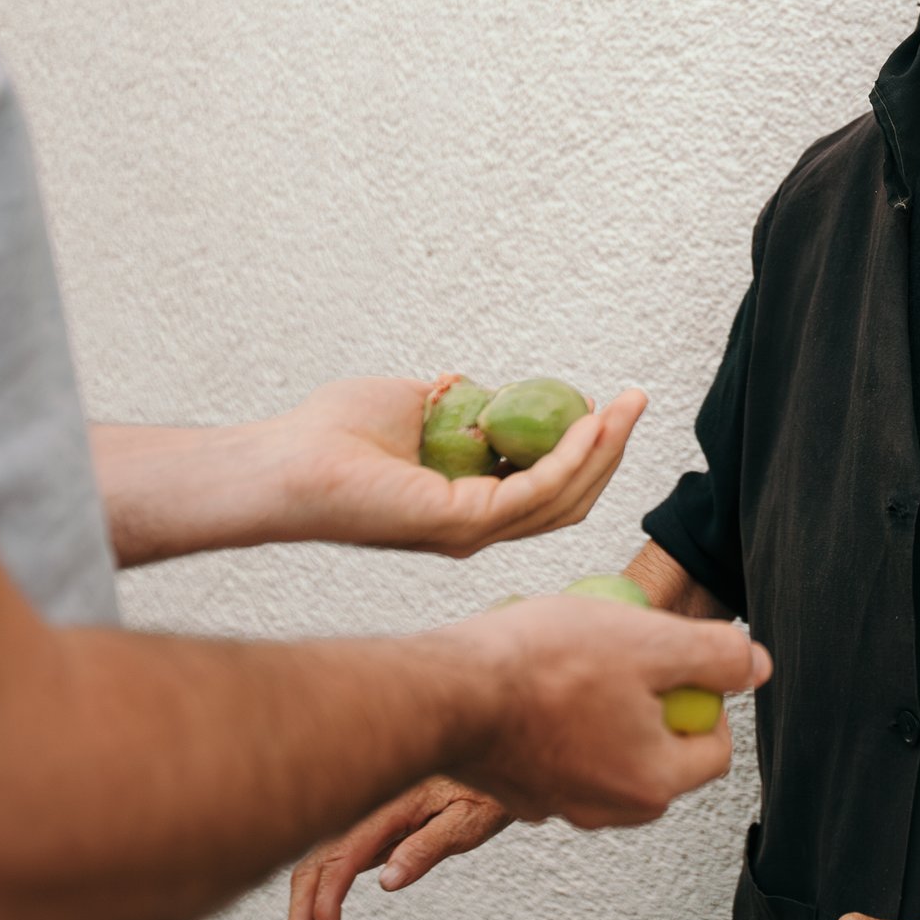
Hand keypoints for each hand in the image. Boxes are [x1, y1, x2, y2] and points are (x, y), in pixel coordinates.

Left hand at [261, 376, 643, 557]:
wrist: (284, 461)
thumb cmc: (330, 437)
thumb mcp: (414, 404)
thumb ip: (458, 401)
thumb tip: (488, 388)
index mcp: (465, 505)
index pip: (545, 486)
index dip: (585, 449)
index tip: (606, 404)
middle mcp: (475, 527)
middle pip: (568, 496)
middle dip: (610, 448)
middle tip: (635, 400)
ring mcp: (472, 531)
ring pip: (563, 497)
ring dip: (604, 449)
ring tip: (627, 405)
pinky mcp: (463, 523)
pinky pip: (536, 490)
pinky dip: (572, 456)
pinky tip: (589, 421)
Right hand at [285, 776, 509, 919]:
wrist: (494, 751)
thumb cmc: (487, 788)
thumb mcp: (470, 818)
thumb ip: (428, 846)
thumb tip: (389, 881)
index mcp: (392, 804)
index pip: (345, 855)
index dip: (327, 897)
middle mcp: (372, 806)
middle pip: (319, 854)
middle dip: (303, 901)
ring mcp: (369, 813)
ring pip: (322, 853)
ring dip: (308, 894)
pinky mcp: (374, 822)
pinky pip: (338, 850)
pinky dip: (323, 881)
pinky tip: (321, 907)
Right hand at [442, 593, 770, 827]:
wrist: (446, 692)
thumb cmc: (543, 666)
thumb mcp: (650, 641)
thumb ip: (715, 656)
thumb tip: (755, 665)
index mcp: (653, 785)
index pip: (714, 744)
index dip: (703, 692)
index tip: (670, 659)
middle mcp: (608, 809)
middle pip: (660, 747)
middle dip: (651, 698)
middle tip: (622, 654)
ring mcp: (558, 803)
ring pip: (610, 745)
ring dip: (603, 703)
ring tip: (573, 662)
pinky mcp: (520, 788)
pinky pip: (562, 748)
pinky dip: (558, 717)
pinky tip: (538, 680)